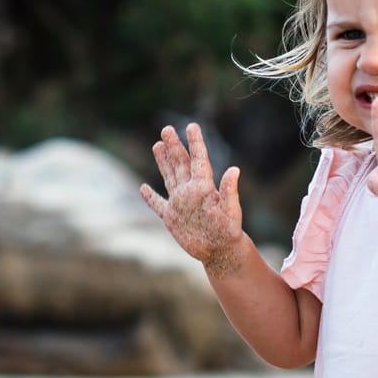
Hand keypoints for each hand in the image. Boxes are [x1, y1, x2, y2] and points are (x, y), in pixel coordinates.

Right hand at [140, 123, 245, 273]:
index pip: (198, 160)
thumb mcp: (230, 211)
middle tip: (167, 128)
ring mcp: (180, 203)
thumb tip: (234, 170)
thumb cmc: (228, 232)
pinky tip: (143, 188)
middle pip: (180, 164)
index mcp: (203, 187)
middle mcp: (190, 191)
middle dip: (173, 146)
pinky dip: (150, 197)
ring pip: (169, 177)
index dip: (195, 143)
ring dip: (163, 162)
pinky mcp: (172, 218)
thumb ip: (230, 191)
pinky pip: (158, 205)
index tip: (191, 126)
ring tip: (157, 145)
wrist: (220, 252)